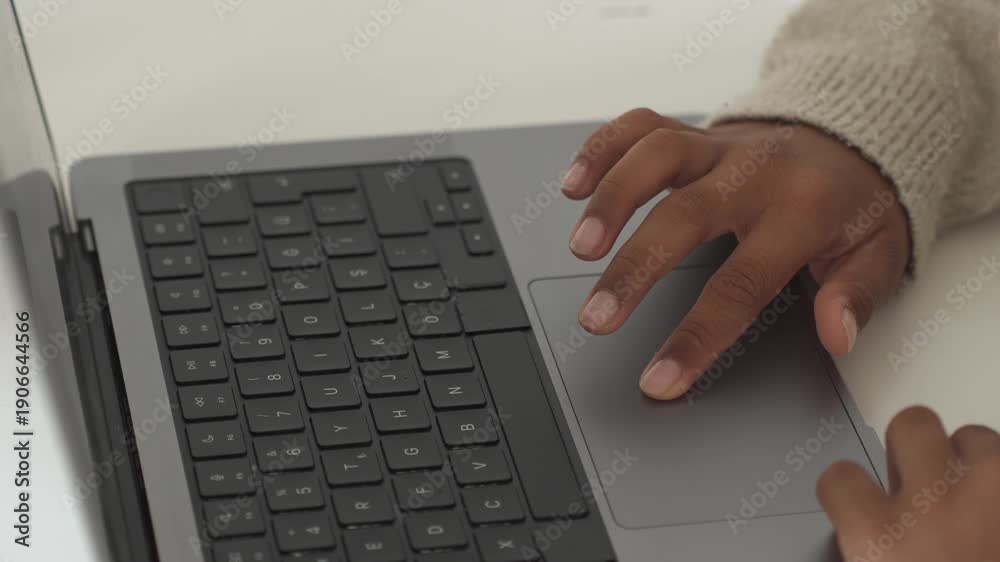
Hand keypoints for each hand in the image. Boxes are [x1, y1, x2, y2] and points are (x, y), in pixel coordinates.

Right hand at [562, 108, 910, 399]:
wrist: (854, 134)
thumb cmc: (856, 203)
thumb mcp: (880, 252)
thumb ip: (857, 295)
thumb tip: (836, 336)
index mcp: (803, 211)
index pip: (742, 284)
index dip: (697, 338)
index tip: (660, 379)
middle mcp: (754, 173)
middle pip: (683, 218)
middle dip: (634, 270)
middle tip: (595, 319)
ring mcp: (719, 146)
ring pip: (655, 155)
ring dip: (610, 198)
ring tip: (578, 249)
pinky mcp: (694, 132)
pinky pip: (641, 126)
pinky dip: (602, 149)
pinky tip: (573, 186)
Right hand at [816, 406, 999, 560]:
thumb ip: (868, 547)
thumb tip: (867, 535)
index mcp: (880, 538)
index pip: (839, 477)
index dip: (847, 488)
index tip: (856, 497)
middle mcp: (934, 505)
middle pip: (909, 424)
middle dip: (912, 445)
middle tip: (920, 479)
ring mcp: (994, 494)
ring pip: (974, 436)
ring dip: (968, 461)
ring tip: (972, 496)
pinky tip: (998, 512)